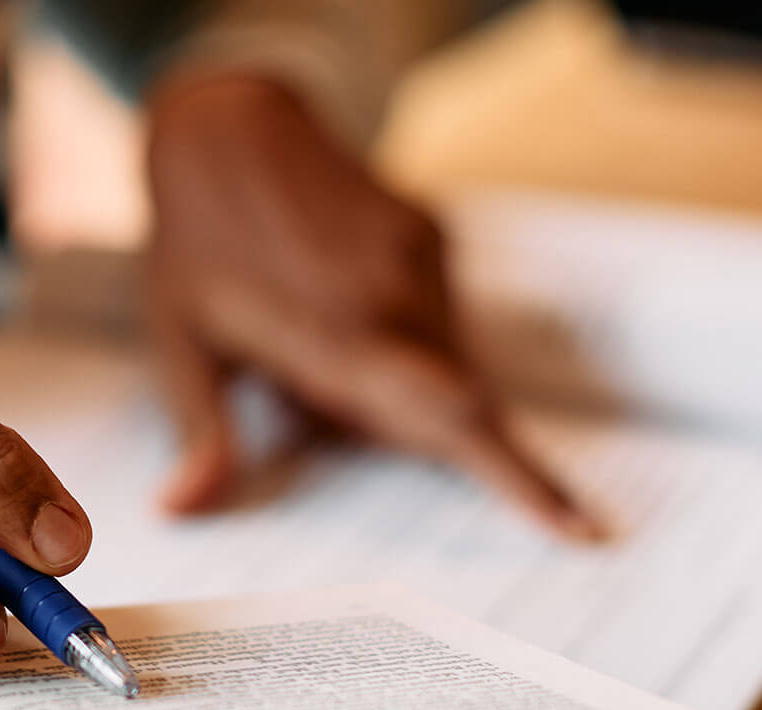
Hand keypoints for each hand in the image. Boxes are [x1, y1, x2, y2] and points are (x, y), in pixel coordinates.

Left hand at [144, 72, 597, 536]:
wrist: (225, 130)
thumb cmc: (193, 245)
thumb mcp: (179, 345)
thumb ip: (202, 435)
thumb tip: (179, 510)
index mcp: (340, 336)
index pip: (452, 419)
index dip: (522, 478)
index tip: (581, 529)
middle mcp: (397, 298)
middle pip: (451, 405)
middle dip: (409, 432)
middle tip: (310, 386)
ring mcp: (420, 260)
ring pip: (444, 364)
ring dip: (394, 384)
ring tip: (304, 339)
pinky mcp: (432, 235)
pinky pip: (438, 320)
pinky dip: (400, 342)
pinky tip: (330, 306)